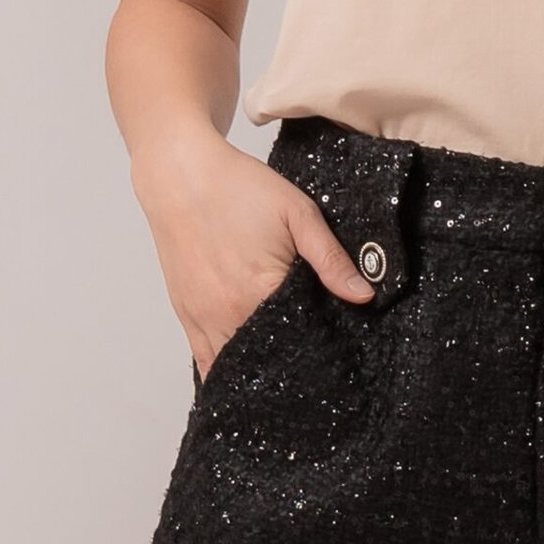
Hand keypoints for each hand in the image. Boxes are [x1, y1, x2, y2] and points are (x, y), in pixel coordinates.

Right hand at [130, 131, 375, 382]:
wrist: (180, 175)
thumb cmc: (238, 188)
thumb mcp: (298, 214)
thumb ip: (331, 259)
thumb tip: (363, 295)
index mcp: (261, 291)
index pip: (302, 340)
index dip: (323, 345)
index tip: (337, 347)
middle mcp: (228, 313)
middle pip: (270, 358)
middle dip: (293, 359)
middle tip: (315, 357)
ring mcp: (203, 318)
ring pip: (237, 366)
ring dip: (260, 367)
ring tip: (284, 363)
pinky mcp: (187, 315)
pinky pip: (207, 361)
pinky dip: (228, 368)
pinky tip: (247, 369)